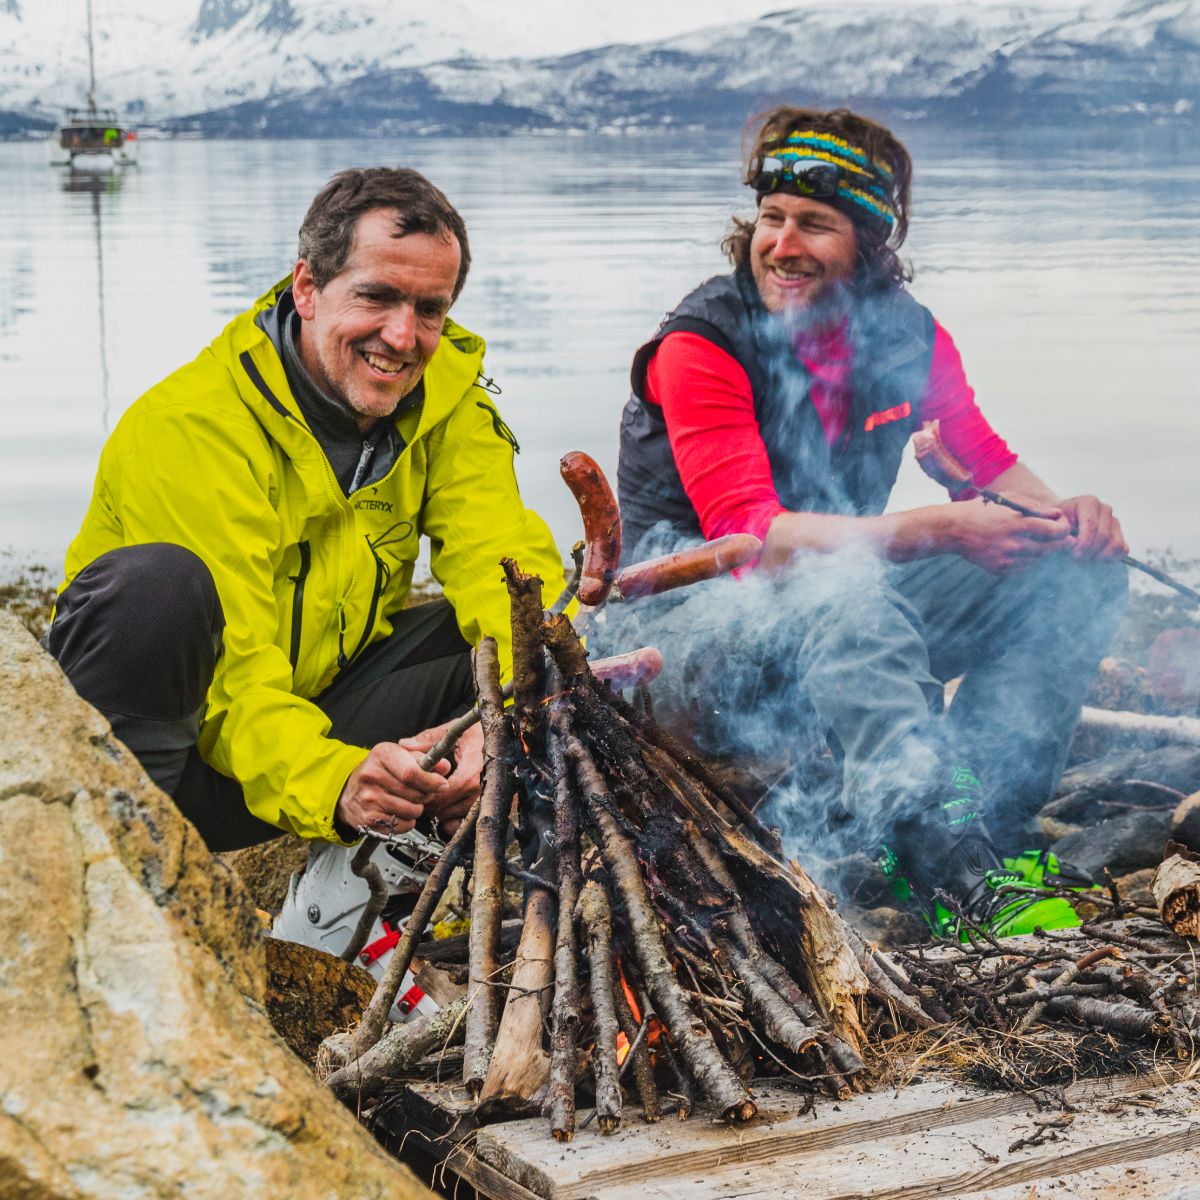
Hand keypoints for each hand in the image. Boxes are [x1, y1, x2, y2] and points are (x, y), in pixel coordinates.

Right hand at [335, 740, 453, 837]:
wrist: (348, 792)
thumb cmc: (379, 772)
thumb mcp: (400, 757)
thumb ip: (424, 760)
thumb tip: (444, 767)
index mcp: (382, 754)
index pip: (412, 772)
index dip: (431, 781)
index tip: (441, 784)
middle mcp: (372, 775)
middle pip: (415, 793)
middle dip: (426, 795)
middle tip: (423, 793)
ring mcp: (368, 798)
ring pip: (411, 811)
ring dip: (417, 809)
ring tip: (409, 801)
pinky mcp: (368, 818)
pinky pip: (402, 825)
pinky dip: (407, 821)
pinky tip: (399, 812)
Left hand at [399, 719, 482, 835]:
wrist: (506, 740)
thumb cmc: (482, 735)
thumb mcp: (457, 731)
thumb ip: (429, 739)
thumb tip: (405, 745)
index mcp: (475, 767)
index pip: (447, 790)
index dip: (430, 793)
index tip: (420, 788)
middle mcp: (484, 786)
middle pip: (449, 807)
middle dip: (431, 803)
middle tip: (422, 795)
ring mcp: (489, 798)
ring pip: (456, 816)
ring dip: (442, 811)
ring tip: (435, 798)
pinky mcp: (492, 806)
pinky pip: (468, 823)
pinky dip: (456, 821)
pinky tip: (449, 810)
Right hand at [951, 497, 1071, 573]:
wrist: (954, 529)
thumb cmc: (983, 510)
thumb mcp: (1009, 500)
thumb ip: (1035, 507)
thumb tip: (1057, 515)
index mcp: (1018, 523)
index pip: (1055, 532)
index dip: (1064, 529)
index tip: (1063, 526)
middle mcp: (1014, 544)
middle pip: (1051, 549)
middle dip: (1060, 543)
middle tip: (1062, 539)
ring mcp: (1007, 559)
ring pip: (1039, 560)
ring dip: (1043, 552)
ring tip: (1037, 542)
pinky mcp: (1000, 569)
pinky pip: (1024, 568)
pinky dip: (1027, 560)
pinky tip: (1021, 551)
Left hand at [1058, 495, 1127, 560]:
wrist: (1061, 523)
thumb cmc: (1055, 523)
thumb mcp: (1051, 523)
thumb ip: (1058, 528)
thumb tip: (1070, 537)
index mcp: (1088, 502)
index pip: (1091, 525)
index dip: (1084, 543)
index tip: (1074, 555)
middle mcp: (1104, 509)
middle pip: (1104, 536)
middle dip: (1090, 552)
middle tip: (1076, 559)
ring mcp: (1114, 521)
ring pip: (1116, 544)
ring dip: (1100, 556)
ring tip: (1085, 559)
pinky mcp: (1120, 534)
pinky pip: (1123, 550)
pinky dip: (1110, 558)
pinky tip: (1095, 558)